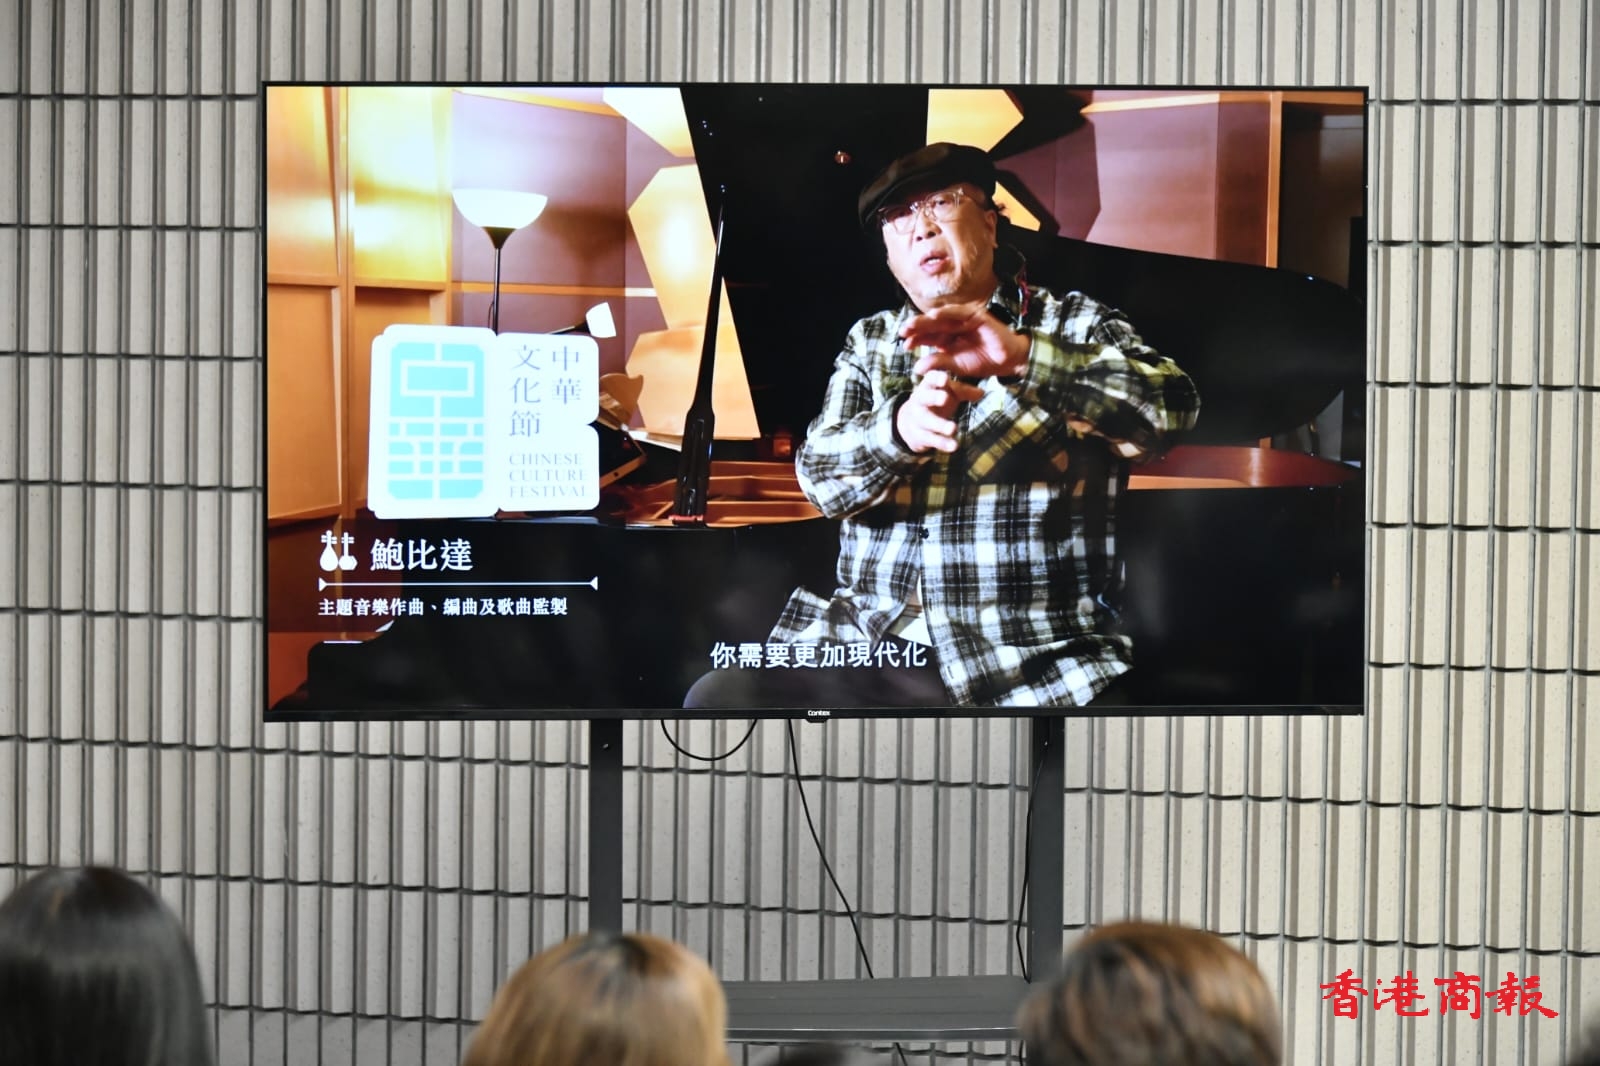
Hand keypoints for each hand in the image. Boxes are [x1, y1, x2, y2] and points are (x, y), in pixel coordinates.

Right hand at [895, 370, 983, 453]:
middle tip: (944, 398)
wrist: (910, 423)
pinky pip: (931, 439)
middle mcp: (919, 401)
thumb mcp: (948, 393)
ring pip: (927, 421)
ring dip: (940, 425)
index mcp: (927, 387)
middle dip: (934, 397)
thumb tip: (981, 392)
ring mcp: (917, 419)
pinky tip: (954, 446)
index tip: (945, 379)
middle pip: (924, 398)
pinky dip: (942, 443)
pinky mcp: (919, 436)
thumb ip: (963, 391)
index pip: (930, 379)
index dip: (936, 378)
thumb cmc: (934, 402)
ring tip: (953, 428)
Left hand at [901, 302, 1030, 378]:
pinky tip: (934, 316)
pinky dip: (946, 313)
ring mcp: (963, 319)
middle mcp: (953, 326)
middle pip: (931, 325)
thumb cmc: (981, 362)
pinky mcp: (975, 314)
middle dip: (916, 327)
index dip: (915, 339)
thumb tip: (917, 368)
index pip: (927, 336)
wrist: (1006, 361)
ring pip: (941, 317)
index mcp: (946, 337)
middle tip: (903, 332)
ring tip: (913, 324)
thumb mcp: (956, 366)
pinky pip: (958, 312)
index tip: (904, 345)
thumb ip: (939, 363)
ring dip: (926, 319)